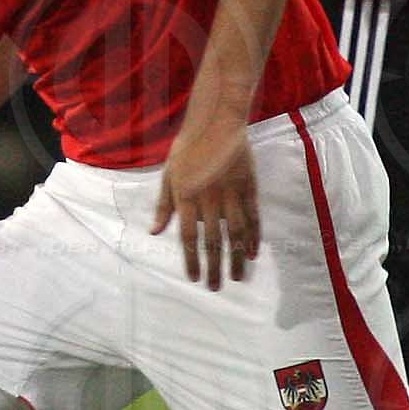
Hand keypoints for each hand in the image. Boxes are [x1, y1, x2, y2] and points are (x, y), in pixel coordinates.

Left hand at [152, 115, 260, 290]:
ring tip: (237, 277)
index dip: (191, 260)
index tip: (194, 278)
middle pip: (213, 240)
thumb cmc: (188, 148)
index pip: (188, 236)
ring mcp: (231, 193)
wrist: (216, 122)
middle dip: (214, 267)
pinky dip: (254, 236)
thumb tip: (154, 232)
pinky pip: (253, 216)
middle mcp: (209, 198)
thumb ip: (163, 206)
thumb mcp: (168, 175)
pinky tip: (253, 253)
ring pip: (236, 232)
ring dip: (236, 258)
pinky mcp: (248, 186)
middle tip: (215, 287)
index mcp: (186, 196)